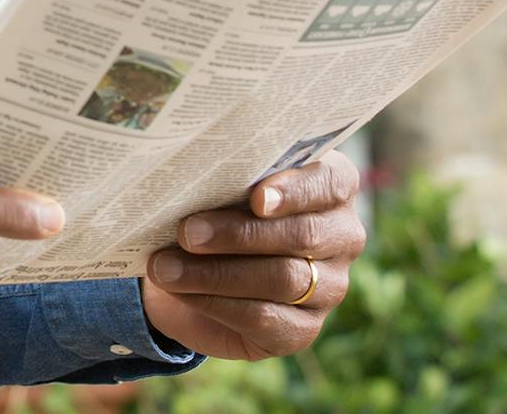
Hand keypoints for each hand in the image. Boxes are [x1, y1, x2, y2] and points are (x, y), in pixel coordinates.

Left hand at [139, 150, 366, 360]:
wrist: (194, 271)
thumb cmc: (214, 210)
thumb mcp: (221, 185)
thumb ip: (225, 177)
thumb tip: (190, 177)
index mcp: (331, 189)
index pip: (332, 183)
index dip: (296, 191)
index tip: (256, 198)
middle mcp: (342, 237)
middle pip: (303, 235)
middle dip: (239, 234)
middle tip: (187, 232)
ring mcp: (330, 287)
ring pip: (282, 279)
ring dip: (216, 273)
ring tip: (165, 266)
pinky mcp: (303, 328)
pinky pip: (264, 317)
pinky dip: (214, 302)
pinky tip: (180, 290)